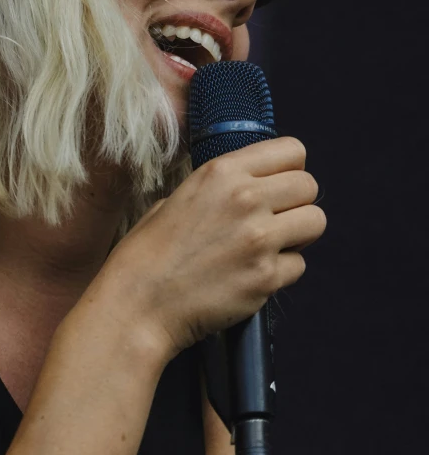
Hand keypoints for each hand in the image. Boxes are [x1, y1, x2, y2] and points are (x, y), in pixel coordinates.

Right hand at [103, 137, 325, 359]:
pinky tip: (251, 275)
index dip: (288, 169)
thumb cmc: (147, 254)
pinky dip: (281, 271)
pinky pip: (299, 265)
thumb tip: (255, 189)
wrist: (137, 304)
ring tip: (268, 246)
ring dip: (297, 234)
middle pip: (309, 185)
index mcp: (221, 173)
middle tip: (274, 219)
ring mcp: (259, 239)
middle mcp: (245, 199)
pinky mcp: (266, 278)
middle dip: (296, 202)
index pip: (292, 150)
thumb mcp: (177, 199)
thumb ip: (221, 189)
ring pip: (315, 222)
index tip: (277, 184)